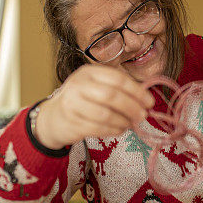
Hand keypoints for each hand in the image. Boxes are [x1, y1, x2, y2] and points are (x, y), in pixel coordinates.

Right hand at [34, 65, 153, 148]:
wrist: (53, 117)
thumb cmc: (82, 101)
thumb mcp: (96, 87)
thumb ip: (118, 90)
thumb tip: (145, 100)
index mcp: (89, 72)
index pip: (117, 79)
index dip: (137, 91)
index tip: (149, 102)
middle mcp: (78, 85)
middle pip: (112, 96)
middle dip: (132, 107)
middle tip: (143, 116)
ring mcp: (72, 104)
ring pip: (105, 114)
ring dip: (123, 121)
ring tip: (130, 124)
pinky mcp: (72, 122)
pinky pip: (98, 128)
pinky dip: (113, 130)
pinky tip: (119, 129)